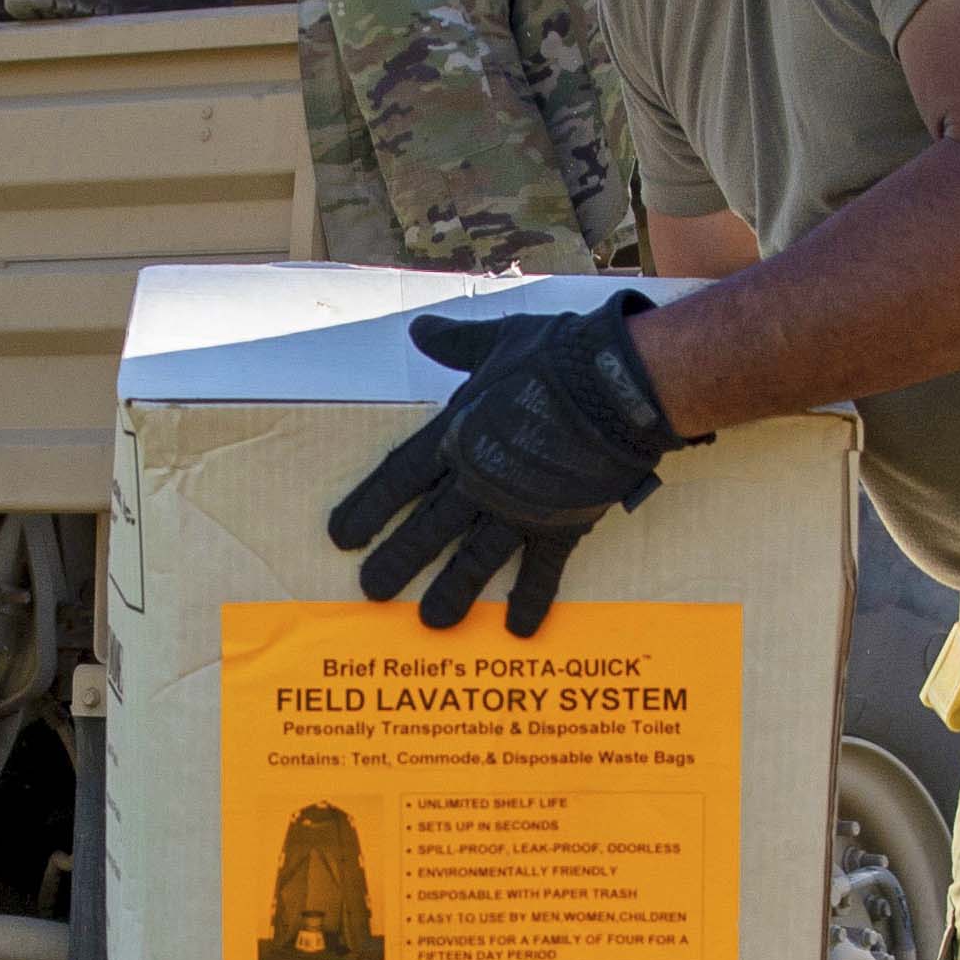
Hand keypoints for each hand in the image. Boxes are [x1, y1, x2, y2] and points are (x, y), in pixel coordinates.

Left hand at [324, 297, 681, 636]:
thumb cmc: (560, 355)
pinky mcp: (561, 522)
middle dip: (398, 560)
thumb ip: (455, 344)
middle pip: (427, 527)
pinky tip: (519, 630)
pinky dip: (530, 599)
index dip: (368, 508)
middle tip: (372, 592)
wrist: (618, 382)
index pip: (399, 477)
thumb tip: (421, 330)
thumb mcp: (497, 341)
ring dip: (452, 591)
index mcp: (459, 432)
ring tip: (431, 622)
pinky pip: (542, 570)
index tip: (341, 537)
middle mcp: (480, 476)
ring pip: (474, 557)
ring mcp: (520, 505)